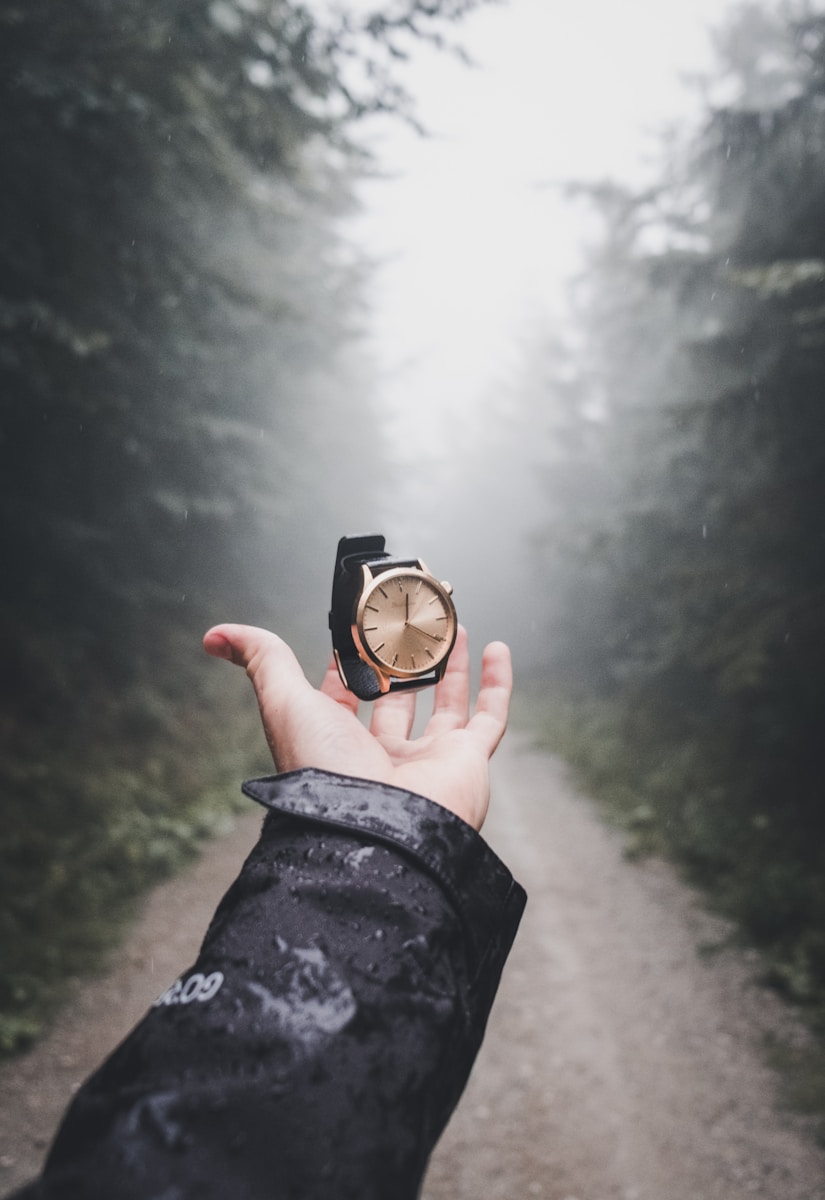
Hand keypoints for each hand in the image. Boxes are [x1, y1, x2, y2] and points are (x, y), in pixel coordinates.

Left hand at [202, 623, 511, 831]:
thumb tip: (217, 633)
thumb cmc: (325, 772)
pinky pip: (491, 717)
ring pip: (446, 703)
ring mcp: (428, 757)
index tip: (357, 627)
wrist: (377, 828)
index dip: (348, 659)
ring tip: (453, 627)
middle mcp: (382, 752)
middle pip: (397, 696)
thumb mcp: (284, 702)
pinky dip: (498, 683)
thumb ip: (261, 660)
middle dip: (405, 659)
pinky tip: (497, 648)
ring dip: (451, 665)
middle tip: (414, 621)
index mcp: (337, 741)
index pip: (343, 693)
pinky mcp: (468, 761)